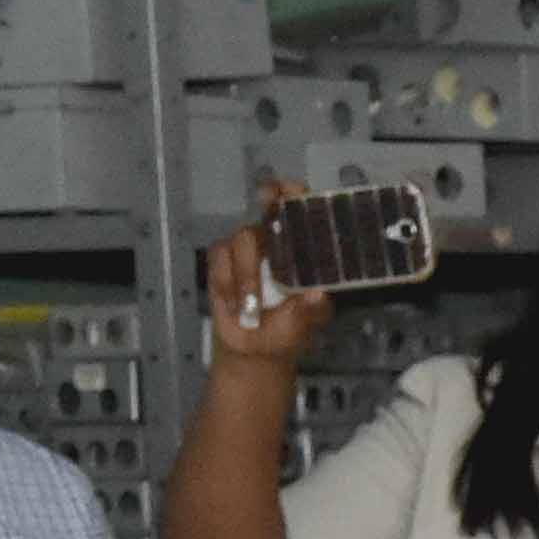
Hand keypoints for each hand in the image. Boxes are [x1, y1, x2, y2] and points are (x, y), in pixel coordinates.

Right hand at [199, 183, 328, 369]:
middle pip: (269, 208)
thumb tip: (318, 295)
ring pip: (244, 239)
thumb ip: (310, 310)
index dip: (296, 195)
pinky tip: (236, 306)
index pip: (301, 214)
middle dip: (269, 200)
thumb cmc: (286, 332)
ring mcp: (249, 247)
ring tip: (250, 309)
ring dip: (246, 276)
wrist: (253, 349)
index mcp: (303, 253)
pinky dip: (227, 283)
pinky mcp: (223, 258)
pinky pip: (220, 257)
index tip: (292, 189)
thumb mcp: (304, 325)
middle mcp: (276, 242)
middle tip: (270, 200)